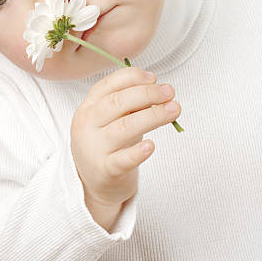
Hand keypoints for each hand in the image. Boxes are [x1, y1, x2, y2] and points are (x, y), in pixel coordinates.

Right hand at [70, 67, 180, 207]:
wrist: (93, 183)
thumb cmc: (107, 145)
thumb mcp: (109, 120)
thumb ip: (126, 104)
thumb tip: (155, 87)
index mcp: (88, 107)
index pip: (107, 85)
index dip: (131, 77)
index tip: (154, 78)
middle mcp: (87, 125)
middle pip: (117, 103)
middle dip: (146, 94)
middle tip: (169, 92)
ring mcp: (95, 147)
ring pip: (124, 127)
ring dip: (153, 116)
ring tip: (174, 110)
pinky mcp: (106, 170)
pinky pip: (123, 159)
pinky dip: (138, 152)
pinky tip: (151, 145)